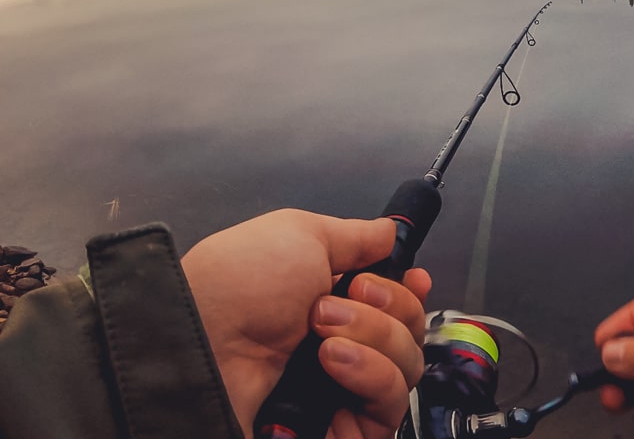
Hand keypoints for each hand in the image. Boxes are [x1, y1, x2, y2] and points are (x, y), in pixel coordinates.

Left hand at [181, 210, 431, 438]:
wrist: (201, 345)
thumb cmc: (242, 284)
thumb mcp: (301, 234)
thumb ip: (355, 236)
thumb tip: (388, 231)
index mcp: (335, 300)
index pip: (398, 304)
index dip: (412, 291)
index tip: (415, 277)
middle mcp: (345, 345)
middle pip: (411, 331)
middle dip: (389, 307)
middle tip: (345, 298)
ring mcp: (345, 391)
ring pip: (408, 367)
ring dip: (375, 339)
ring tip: (323, 335)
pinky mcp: (346, 429)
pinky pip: (390, 406)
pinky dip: (370, 375)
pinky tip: (332, 362)